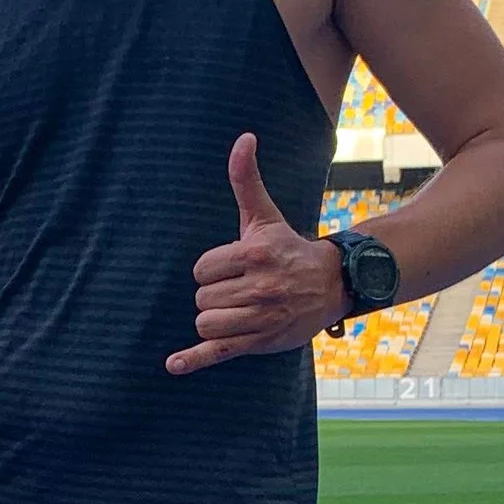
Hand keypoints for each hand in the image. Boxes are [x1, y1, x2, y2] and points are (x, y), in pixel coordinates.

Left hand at [167, 133, 349, 376]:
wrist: (330, 285)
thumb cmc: (287, 249)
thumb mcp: (264, 215)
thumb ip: (246, 179)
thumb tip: (243, 138)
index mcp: (254, 255)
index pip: (203, 269)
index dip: (211, 270)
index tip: (233, 269)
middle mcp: (259, 288)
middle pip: (203, 298)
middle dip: (215, 294)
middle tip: (241, 289)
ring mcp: (260, 318)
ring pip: (206, 323)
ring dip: (214, 319)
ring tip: (237, 310)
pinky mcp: (259, 342)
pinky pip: (218, 352)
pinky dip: (193, 359)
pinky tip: (173, 364)